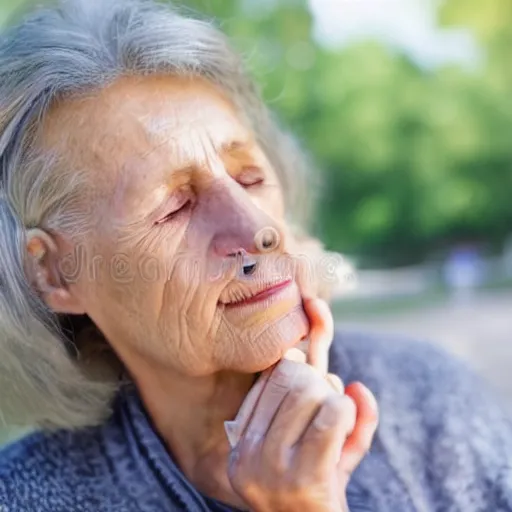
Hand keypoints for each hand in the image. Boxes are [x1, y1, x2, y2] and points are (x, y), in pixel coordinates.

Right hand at [225, 298, 378, 510]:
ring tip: (337, 419)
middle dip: (318, 380)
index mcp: (244, 437)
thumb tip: (357, 385)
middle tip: (330, 398)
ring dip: (334, 399)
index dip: (301, 348)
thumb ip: (341, 408)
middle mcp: (248, 451)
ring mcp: (271, 467)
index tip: (315, 310)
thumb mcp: (328, 442)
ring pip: (312, 390)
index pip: (270, 374)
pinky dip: (349, 412)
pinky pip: (334, 413)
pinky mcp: (303, 478)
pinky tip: (345, 427)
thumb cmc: (322, 488)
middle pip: (290, 378)